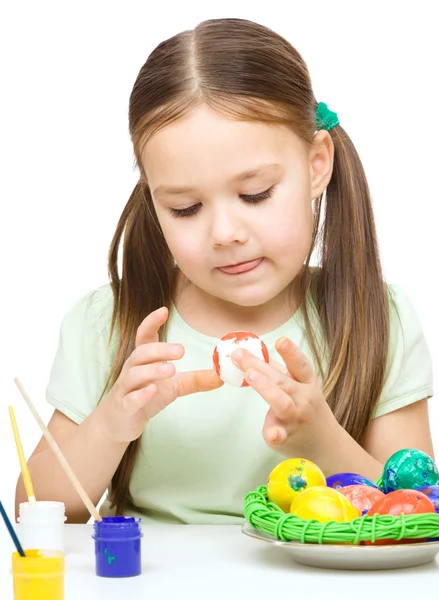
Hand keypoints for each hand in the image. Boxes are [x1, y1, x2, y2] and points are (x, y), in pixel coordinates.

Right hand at [98, 307, 222, 443]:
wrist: (119, 423)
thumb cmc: (146, 396)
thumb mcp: (174, 386)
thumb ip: (195, 379)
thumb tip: (221, 376)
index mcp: (143, 360)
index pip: (144, 336)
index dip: (151, 322)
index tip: (164, 310)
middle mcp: (132, 369)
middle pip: (141, 353)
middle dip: (160, 349)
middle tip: (181, 350)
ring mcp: (126, 388)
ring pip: (134, 374)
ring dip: (152, 370)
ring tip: (171, 369)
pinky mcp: (123, 407)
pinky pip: (129, 398)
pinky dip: (140, 394)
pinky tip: (153, 391)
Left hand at [231, 336, 337, 458]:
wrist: (324, 444)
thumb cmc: (306, 408)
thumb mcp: (300, 386)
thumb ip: (280, 370)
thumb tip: (255, 351)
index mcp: (307, 383)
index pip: (300, 365)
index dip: (291, 352)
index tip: (280, 340)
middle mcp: (304, 399)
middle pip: (282, 381)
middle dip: (259, 366)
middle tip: (239, 355)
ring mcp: (295, 418)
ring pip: (281, 403)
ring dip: (265, 388)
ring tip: (249, 376)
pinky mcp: (286, 437)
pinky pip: (280, 435)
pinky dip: (275, 434)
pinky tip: (270, 433)